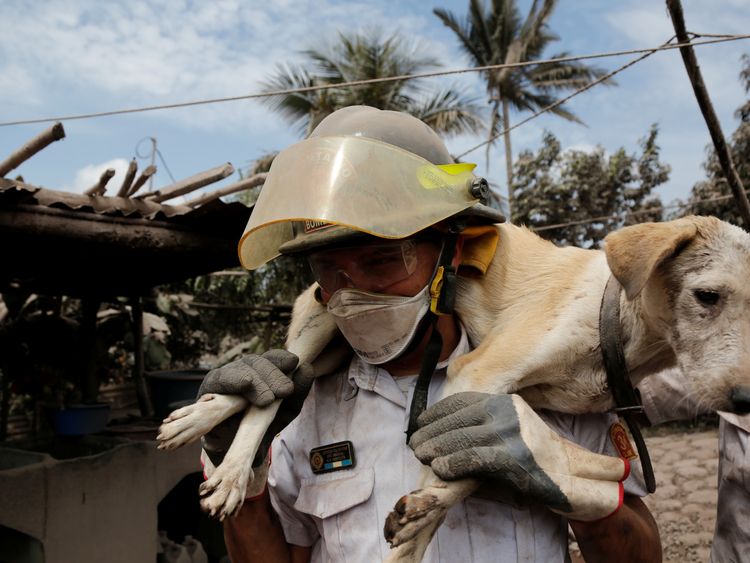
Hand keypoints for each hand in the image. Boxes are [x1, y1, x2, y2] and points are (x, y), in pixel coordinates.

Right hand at [199, 349, 313, 466]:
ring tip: (268, 399)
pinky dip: (234, 380)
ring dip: (257, 381)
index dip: (282, 358)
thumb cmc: (261, 427)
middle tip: (285, 391)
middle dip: (273, 374)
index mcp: (262, 372)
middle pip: (258, 362)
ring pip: (242, 368)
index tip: (294, 362)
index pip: (272, 357)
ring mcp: (226, 376)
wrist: (236, 453)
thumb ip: (298, 391)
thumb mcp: (286, 410)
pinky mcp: (210, 387)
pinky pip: (221, 378)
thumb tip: (307, 367)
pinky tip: (246, 383)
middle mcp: (243, 369)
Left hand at [409, 392, 629, 520]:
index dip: (437, 413)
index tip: (420, 423)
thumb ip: (482, 425)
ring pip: (461, 438)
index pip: (463, 402)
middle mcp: (509, 412)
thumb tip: (440, 429)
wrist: (570, 480)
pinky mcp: (513, 457)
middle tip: (415, 444)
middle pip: (458, 419)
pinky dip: (452, 463)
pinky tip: (440, 468)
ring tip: (421, 456)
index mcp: (507, 402)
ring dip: (436, 448)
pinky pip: (473, 458)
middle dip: (431, 432)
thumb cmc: (534, 458)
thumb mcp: (510, 430)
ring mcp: (512, 434)